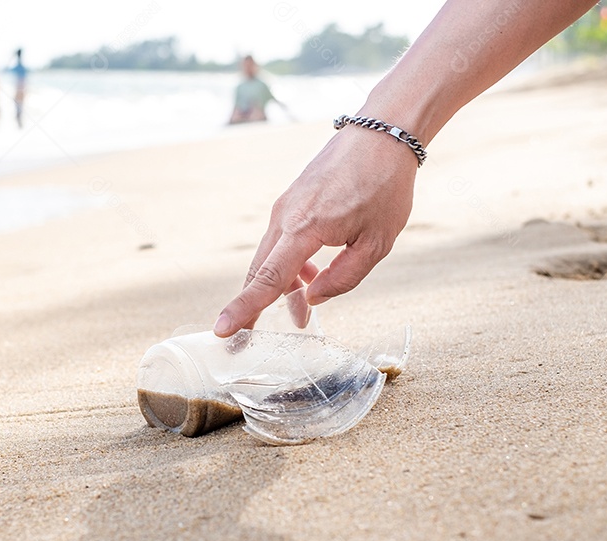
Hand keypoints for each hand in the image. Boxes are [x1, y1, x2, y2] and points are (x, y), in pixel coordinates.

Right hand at [213, 125, 417, 336]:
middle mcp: (285, 217)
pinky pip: (281, 243)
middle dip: (253, 307)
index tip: (222, 330)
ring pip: (270, 258)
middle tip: (246, 340)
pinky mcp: (291, 202)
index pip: (269, 278)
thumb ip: (344, 278)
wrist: (381, 135)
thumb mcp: (377, 243)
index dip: (245, 308)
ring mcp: (285, 207)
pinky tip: (312, 277)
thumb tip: (311, 298)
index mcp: (305, 227)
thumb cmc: (384, 187)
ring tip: (301, 314)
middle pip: (260, 272)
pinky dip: (289, 266)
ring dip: (281, 288)